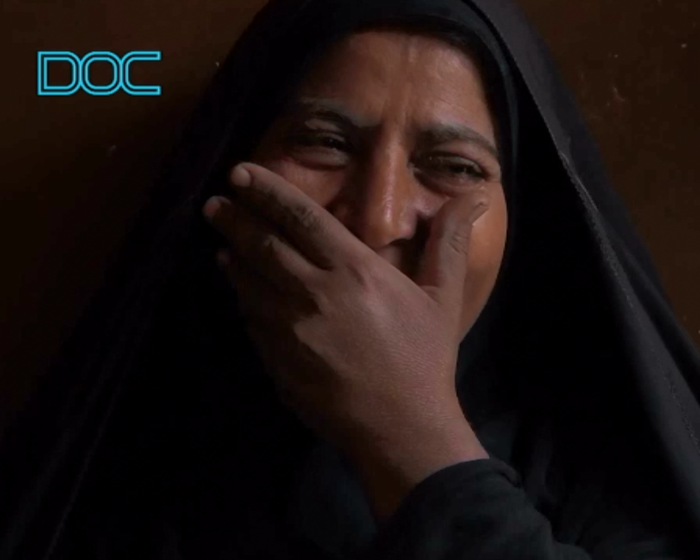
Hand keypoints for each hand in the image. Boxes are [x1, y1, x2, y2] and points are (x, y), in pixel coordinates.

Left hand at [202, 162, 489, 516]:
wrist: (400, 427)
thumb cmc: (425, 358)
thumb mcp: (443, 296)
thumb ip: (447, 242)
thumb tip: (472, 197)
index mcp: (353, 269)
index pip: (300, 217)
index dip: (268, 191)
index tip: (242, 173)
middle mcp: (313, 291)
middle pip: (262, 244)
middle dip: (236, 218)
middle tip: (215, 203)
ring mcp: (288, 328)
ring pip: (249, 281)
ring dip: (232, 255)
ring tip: (221, 239)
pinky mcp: (276, 360)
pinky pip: (251, 320)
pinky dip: (242, 297)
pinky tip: (240, 290)